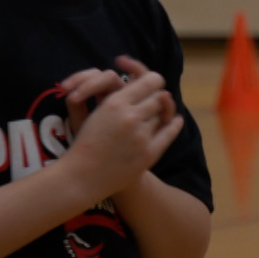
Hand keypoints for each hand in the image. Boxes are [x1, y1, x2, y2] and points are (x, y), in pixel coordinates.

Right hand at [57, 56, 182, 199]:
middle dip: (155, 99)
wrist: (82, 177)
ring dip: (156, 116)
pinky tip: (176, 121)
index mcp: (114, 103)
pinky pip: (168, 133)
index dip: (153, 81)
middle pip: (159, 98)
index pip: (149, 81)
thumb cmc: (85, 143)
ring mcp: (141, 136)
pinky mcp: (148, 153)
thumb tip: (145, 84)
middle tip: (152, 101)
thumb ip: (119, 97)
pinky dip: (173, 125)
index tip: (151, 83)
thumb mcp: (96, 112)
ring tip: (149, 119)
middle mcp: (130, 117)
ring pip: (160, 116)